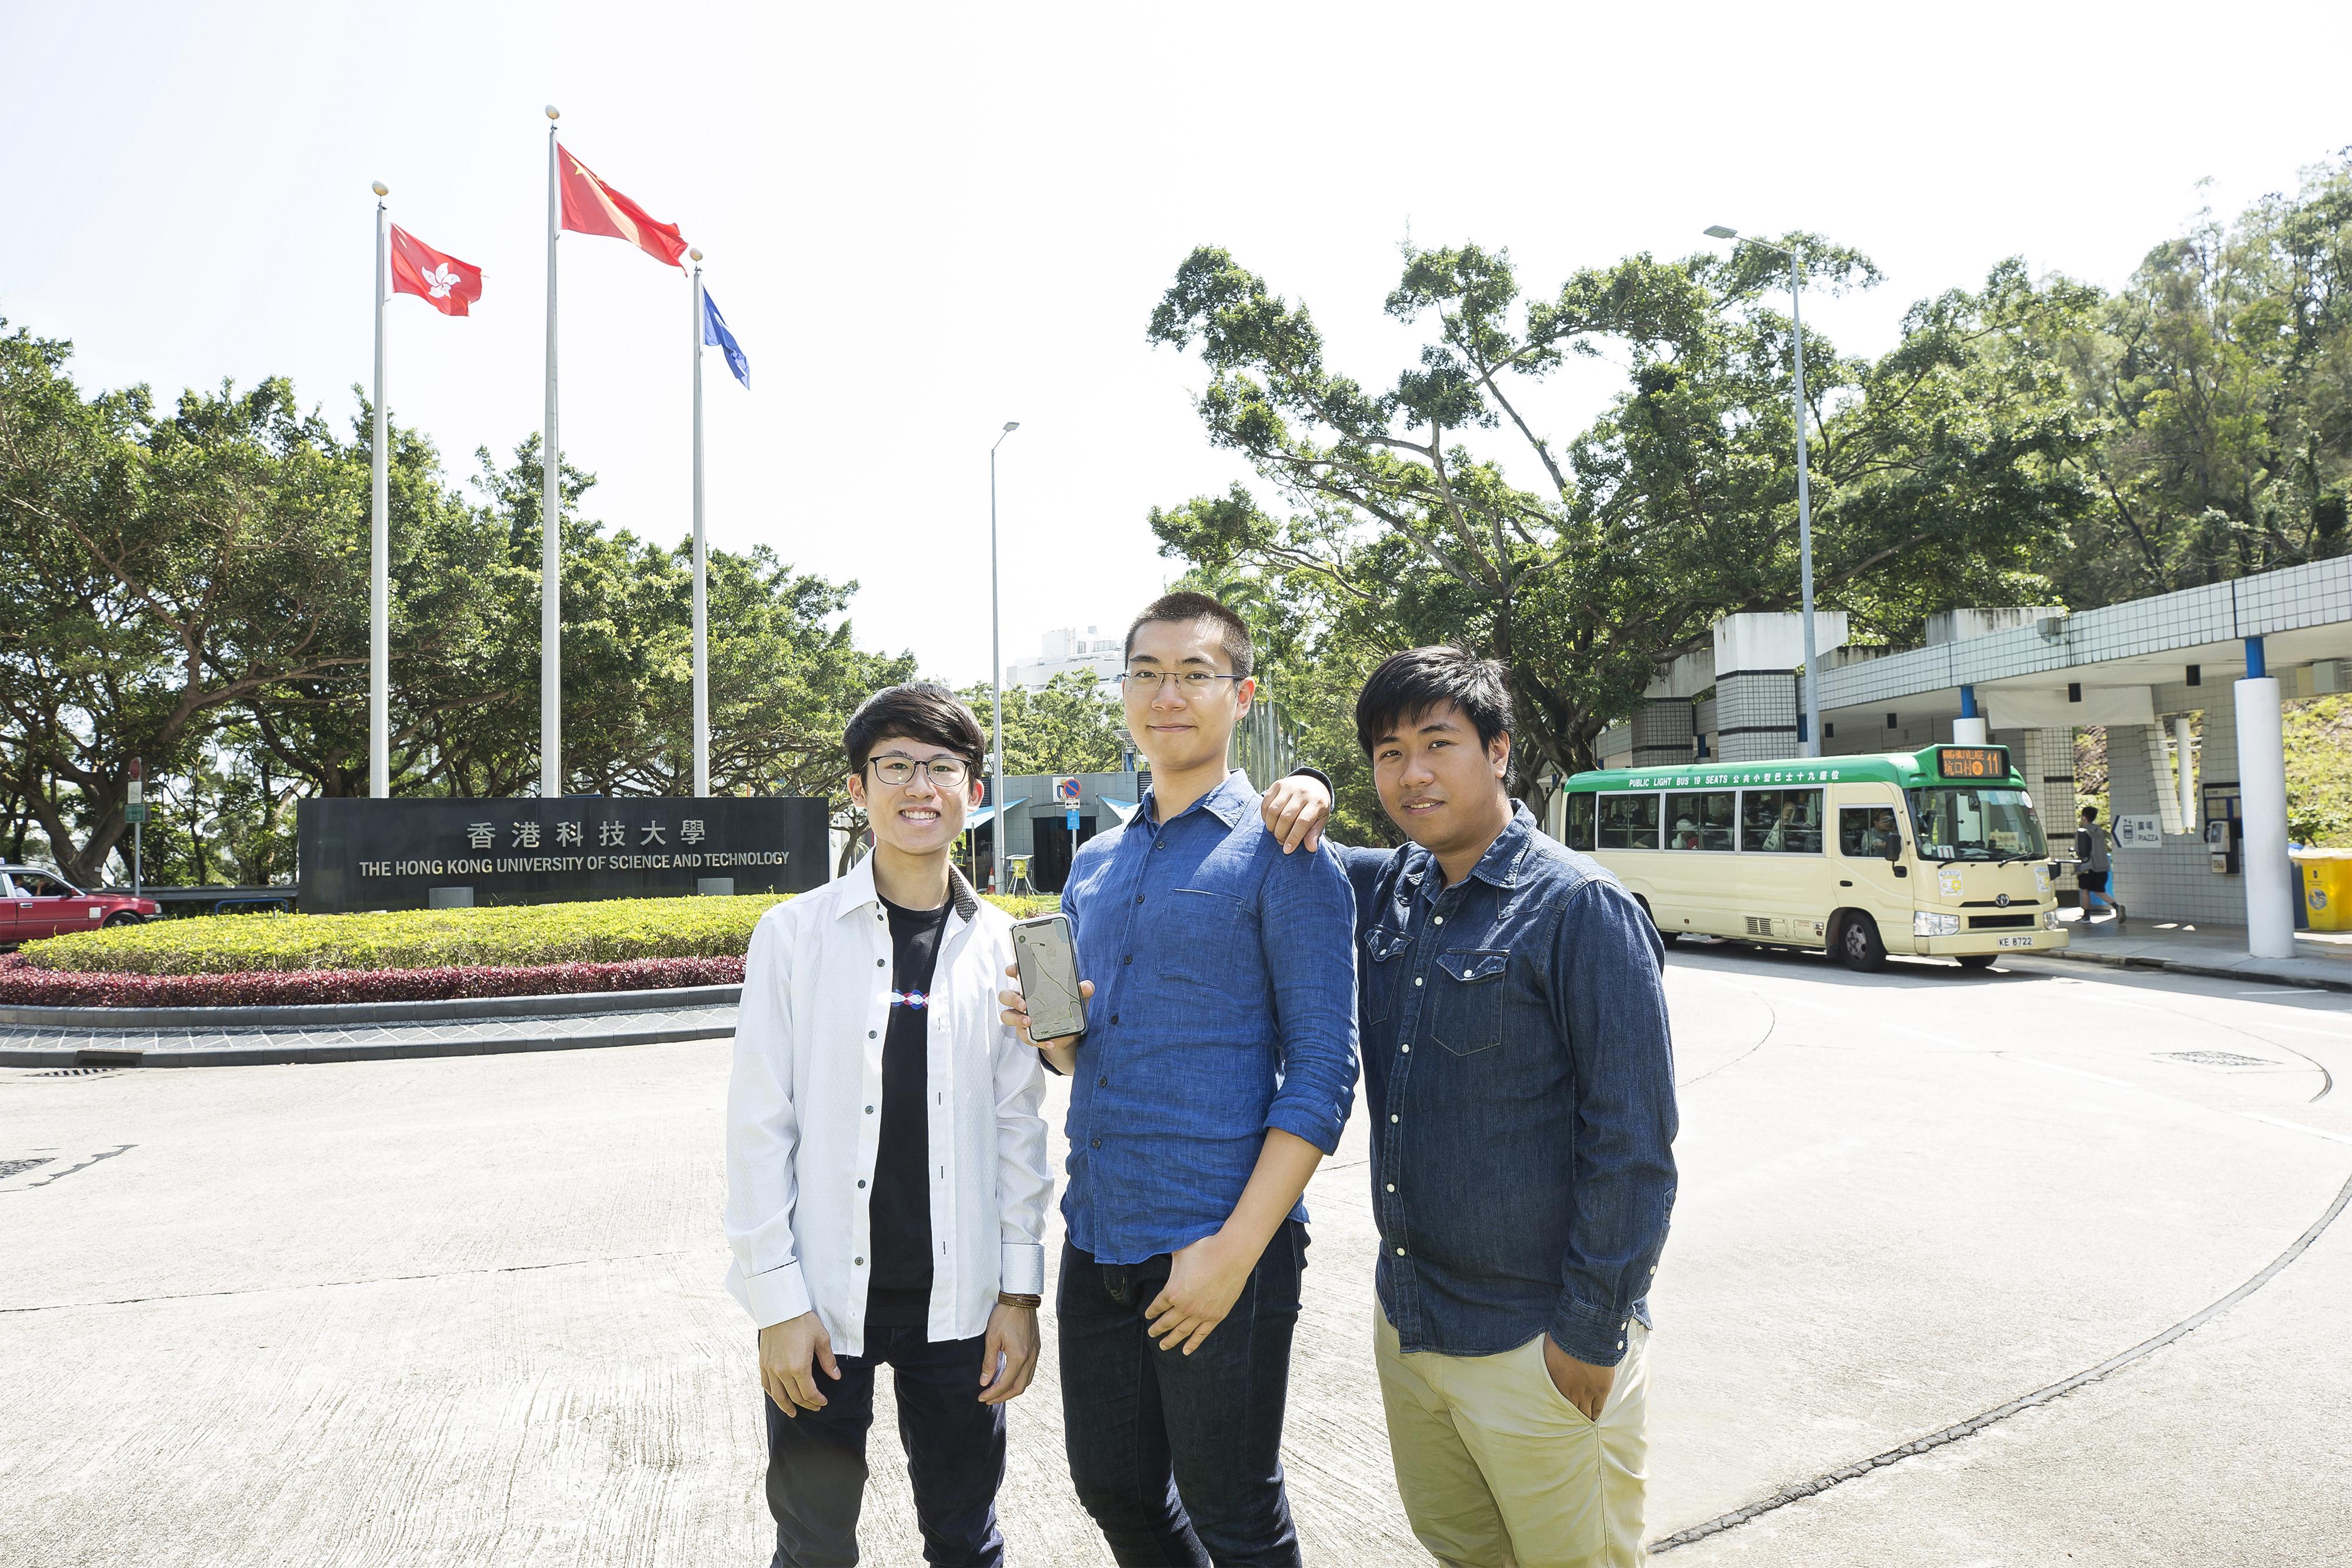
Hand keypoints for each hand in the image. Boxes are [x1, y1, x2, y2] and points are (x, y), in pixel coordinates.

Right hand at [759, 1310, 839, 1417]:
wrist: (780, 1308)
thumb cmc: (802, 1321)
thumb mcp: (822, 1339)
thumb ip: (828, 1361)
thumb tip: (835, 1376)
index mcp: (799, 1367)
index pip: (808, 1393)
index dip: (817, 1400)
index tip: (823, 1402)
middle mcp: (782, 1371)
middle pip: (794, 1396)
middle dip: (806, 1404)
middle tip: (814, 1407)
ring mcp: (770, 1368)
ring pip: (777, 1395)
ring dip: (786, 1406)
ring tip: (793, 1412)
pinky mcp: (763, 1363)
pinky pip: (766, 1384)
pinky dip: (773, 1393)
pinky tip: (777, 1396)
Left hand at [977, 1302, 1039, 1403]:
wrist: (1021, 1298)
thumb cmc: (1005, 1315)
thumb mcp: (991, 1338)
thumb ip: (989, 1362)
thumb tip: (984, 1381)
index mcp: (1019, 1356)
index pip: (1005, 1383)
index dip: (992, 1393)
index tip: (981, 1397)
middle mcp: (1030, 1358)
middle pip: (1019, 1387)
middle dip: (1003, 1396)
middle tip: (989, 1399)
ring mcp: (1036, 1353)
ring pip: (1027, 1381)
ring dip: (1013, 1389)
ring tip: (999, 1392)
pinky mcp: (1037, 1348)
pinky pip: (1030, 1371)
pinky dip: (1020, 1379)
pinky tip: (1011, 1377)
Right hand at [999, 963, 1092, 1045]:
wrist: (1070, 1035)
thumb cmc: (1069, 1009)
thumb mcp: (1078, 999)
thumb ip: (1083, 991)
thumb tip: (1086, 986)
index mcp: (1032, 986)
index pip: (1017, 974)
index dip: (1012, 970)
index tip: (1011, 971)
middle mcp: (1022, 1000)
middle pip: (1005, 995)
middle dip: (1012, 998)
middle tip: (1024, 1004)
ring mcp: (1021, 1017)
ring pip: (1007, 1016)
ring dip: (1016, 1019)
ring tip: (1029, 1022)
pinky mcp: (1025, 1033)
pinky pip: (1025, 1036)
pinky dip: (1036, 1040)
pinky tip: (1050, 1042)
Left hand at [1145, 1229, 1256, 1353]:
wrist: (1231, 1255)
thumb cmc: (1204, 1250)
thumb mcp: (1180, 1251)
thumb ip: (1169, 1257)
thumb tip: (1159, 1245)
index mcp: (1172, 1291)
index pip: (1157, 1305)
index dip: (1151, 1311)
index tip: (1148, 1315)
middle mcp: (1184, 1307)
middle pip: (1166, 1322)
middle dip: (1157, 1329)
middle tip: (1151, 1333)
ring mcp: (1201, 1314)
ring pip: (1181, 1332)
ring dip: (1171, 1340)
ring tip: (1163, 1346)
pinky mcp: (1216, 1317)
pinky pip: (1201, 1334)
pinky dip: (1192, 1344)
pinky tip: (1186, 1351)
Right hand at [1260, 774, 1331, 853]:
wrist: (1312, 782)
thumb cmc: (1316, 805)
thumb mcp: (1321, 819)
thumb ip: (1315, 833)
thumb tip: (1311, 848)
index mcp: (1316, 802)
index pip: (1302, 822)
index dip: (1293, 838)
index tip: (1287, 850)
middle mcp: (1303, 793)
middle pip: (1286, 817)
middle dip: (1281, 834)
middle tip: (1281, 841)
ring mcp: (1289, 787)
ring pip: (1273, 811)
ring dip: (1271, 826)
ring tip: (1275, 832)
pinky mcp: (1277, 784)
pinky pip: (1266, 803)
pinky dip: (1265, 816)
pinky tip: (1271, 822)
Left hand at [1542, 1334, 1615, 1421]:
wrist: (1587, 1336)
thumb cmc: (1564, 1340)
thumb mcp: (1548, 1353)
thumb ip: (1546, 1364)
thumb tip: (1534, 1364)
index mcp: (1557, 1384)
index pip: (1557, 1403)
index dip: (1559, 1409)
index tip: (1560, 1412)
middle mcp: (1571, 1392)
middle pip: (1571, 1411)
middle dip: (1571, 1417)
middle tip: (1571, 1421)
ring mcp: (1588, 1392)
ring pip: (1586, 1412)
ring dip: (1585, 1417)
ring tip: (1584, 1421)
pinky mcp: (1602, 1389)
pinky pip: (1599, 1407)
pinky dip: (1596, 1413)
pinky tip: (1595, 1417)